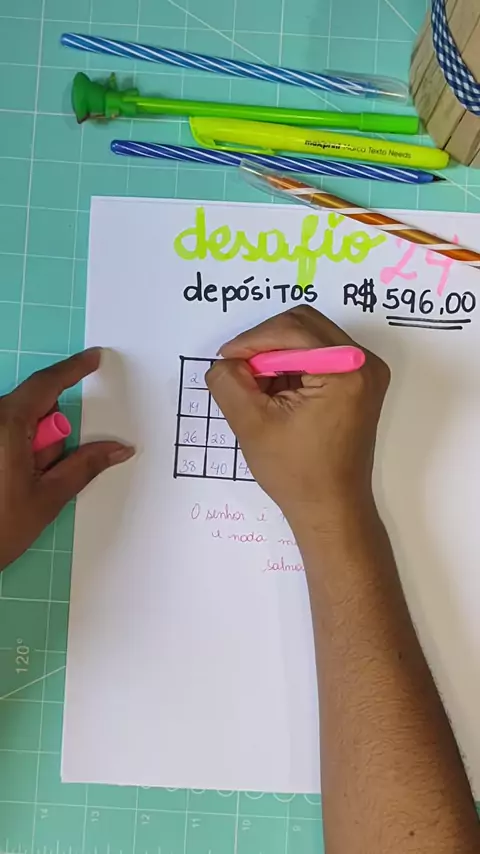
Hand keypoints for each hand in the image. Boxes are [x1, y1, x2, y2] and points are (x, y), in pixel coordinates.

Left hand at [0, 348, 133, 570]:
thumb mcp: (48, 498)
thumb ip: (84, 466)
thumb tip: (119, 448)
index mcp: (7, 425)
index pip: (46, 385)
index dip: (73, 369)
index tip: (94, 358)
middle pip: (32, 408)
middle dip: (46, 435)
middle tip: (42, 473)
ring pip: (17, 424)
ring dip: (28, 447)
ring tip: (19, 486)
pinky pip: (4, 434)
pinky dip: (14, 451)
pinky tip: (6, 483)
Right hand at [206, 306, 388, 524]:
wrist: (331, 508)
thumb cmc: (297, 473)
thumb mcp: (251, 424)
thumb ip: (229, 382)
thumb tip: (225, 362)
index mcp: (346, 369)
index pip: (292, 329)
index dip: (252, 340)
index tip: (225, 360)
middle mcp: (365, 362)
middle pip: (304, 324)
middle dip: (266, 343)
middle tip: (240, 370)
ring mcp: (366, 372)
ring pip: (310, 337)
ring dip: (278, 354)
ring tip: (257, 386)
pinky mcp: (360, 383)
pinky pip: (320, 355)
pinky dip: (293, 365)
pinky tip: (276, 393)